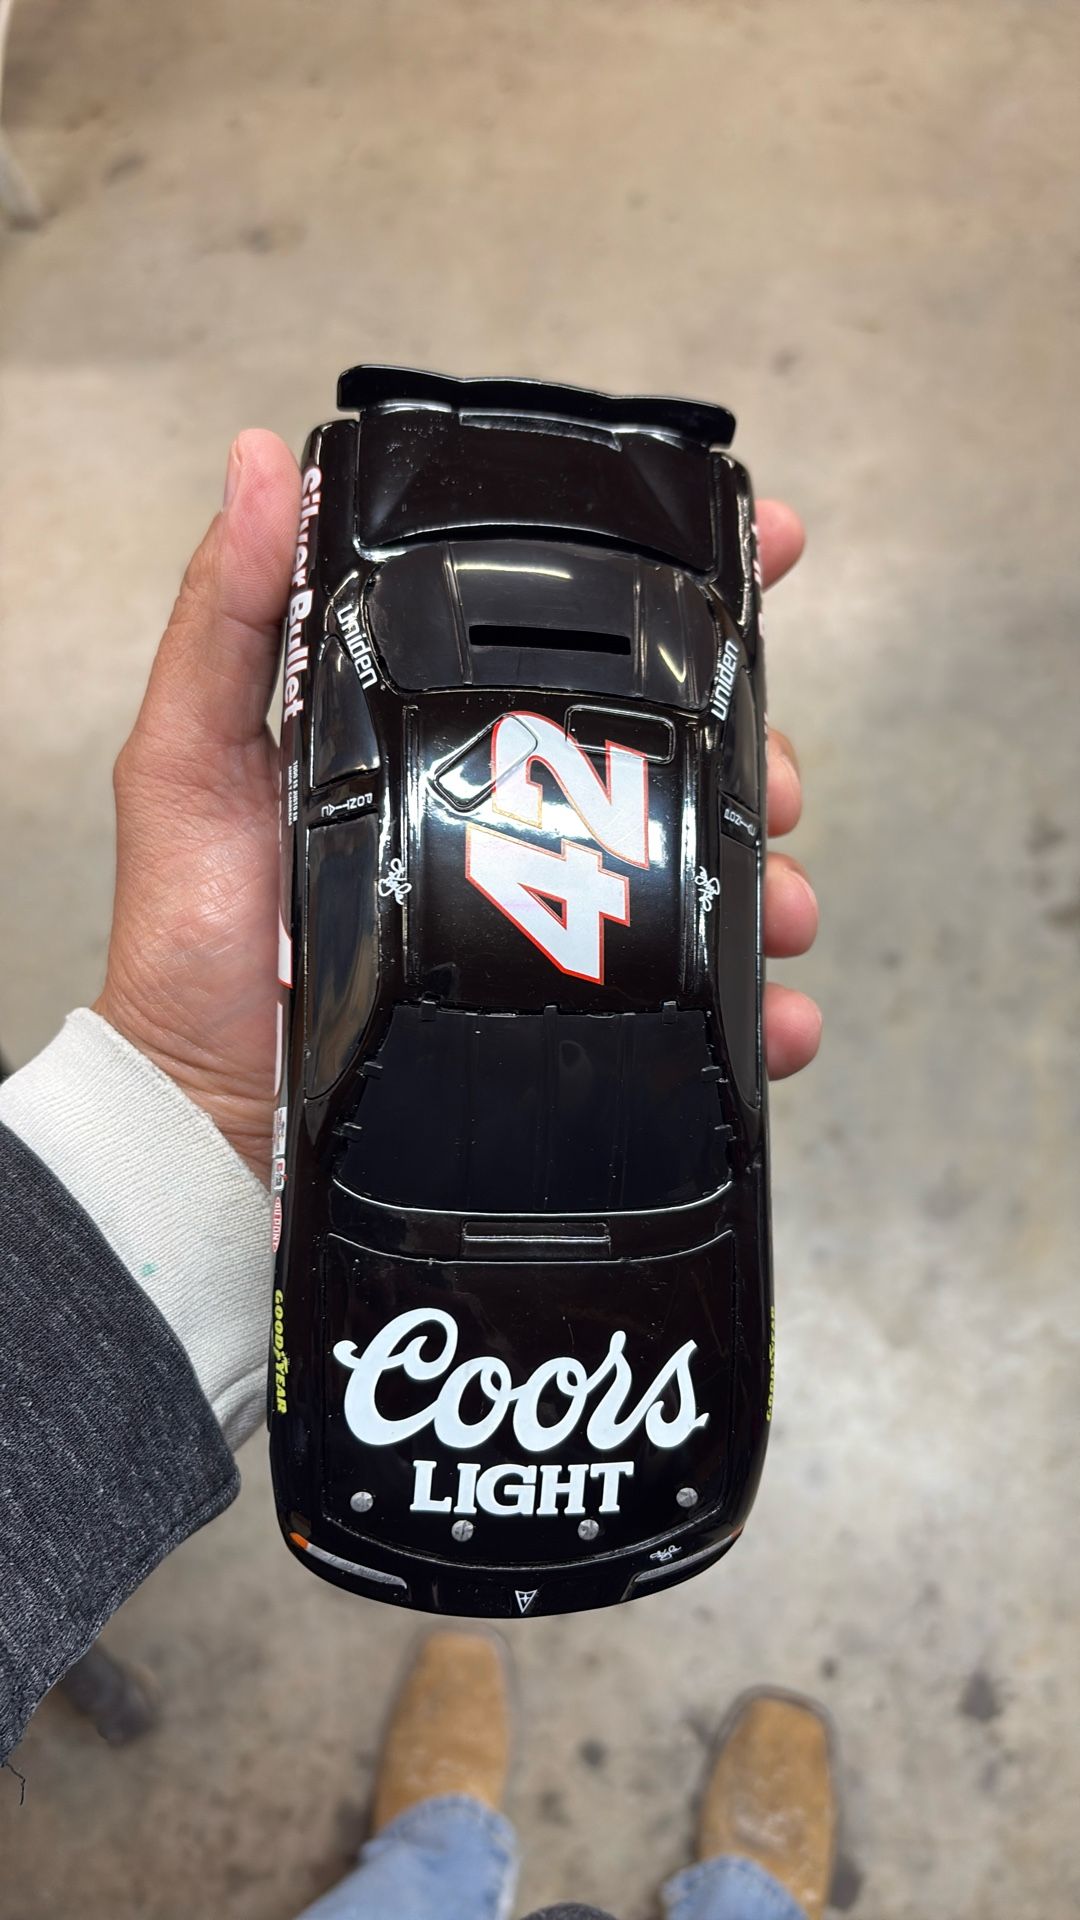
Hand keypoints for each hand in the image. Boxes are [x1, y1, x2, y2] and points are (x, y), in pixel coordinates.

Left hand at [95, 439, 818, 1185]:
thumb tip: (256, 460)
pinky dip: (757, 1008)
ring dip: (769, 877)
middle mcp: (509, 816)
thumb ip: (225, 620)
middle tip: (775, 778)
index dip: (682, 590)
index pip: (575, 639)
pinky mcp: (563, 1016)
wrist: (207, 1119)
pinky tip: (776, 1014)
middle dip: (754, 752)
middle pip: (673, 751)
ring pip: (704, 871)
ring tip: (780, 903)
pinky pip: (689, 1007)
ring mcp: (545, 917)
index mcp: (442, 737)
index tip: (777, 549)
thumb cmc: (189, 942)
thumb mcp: (187, 759)